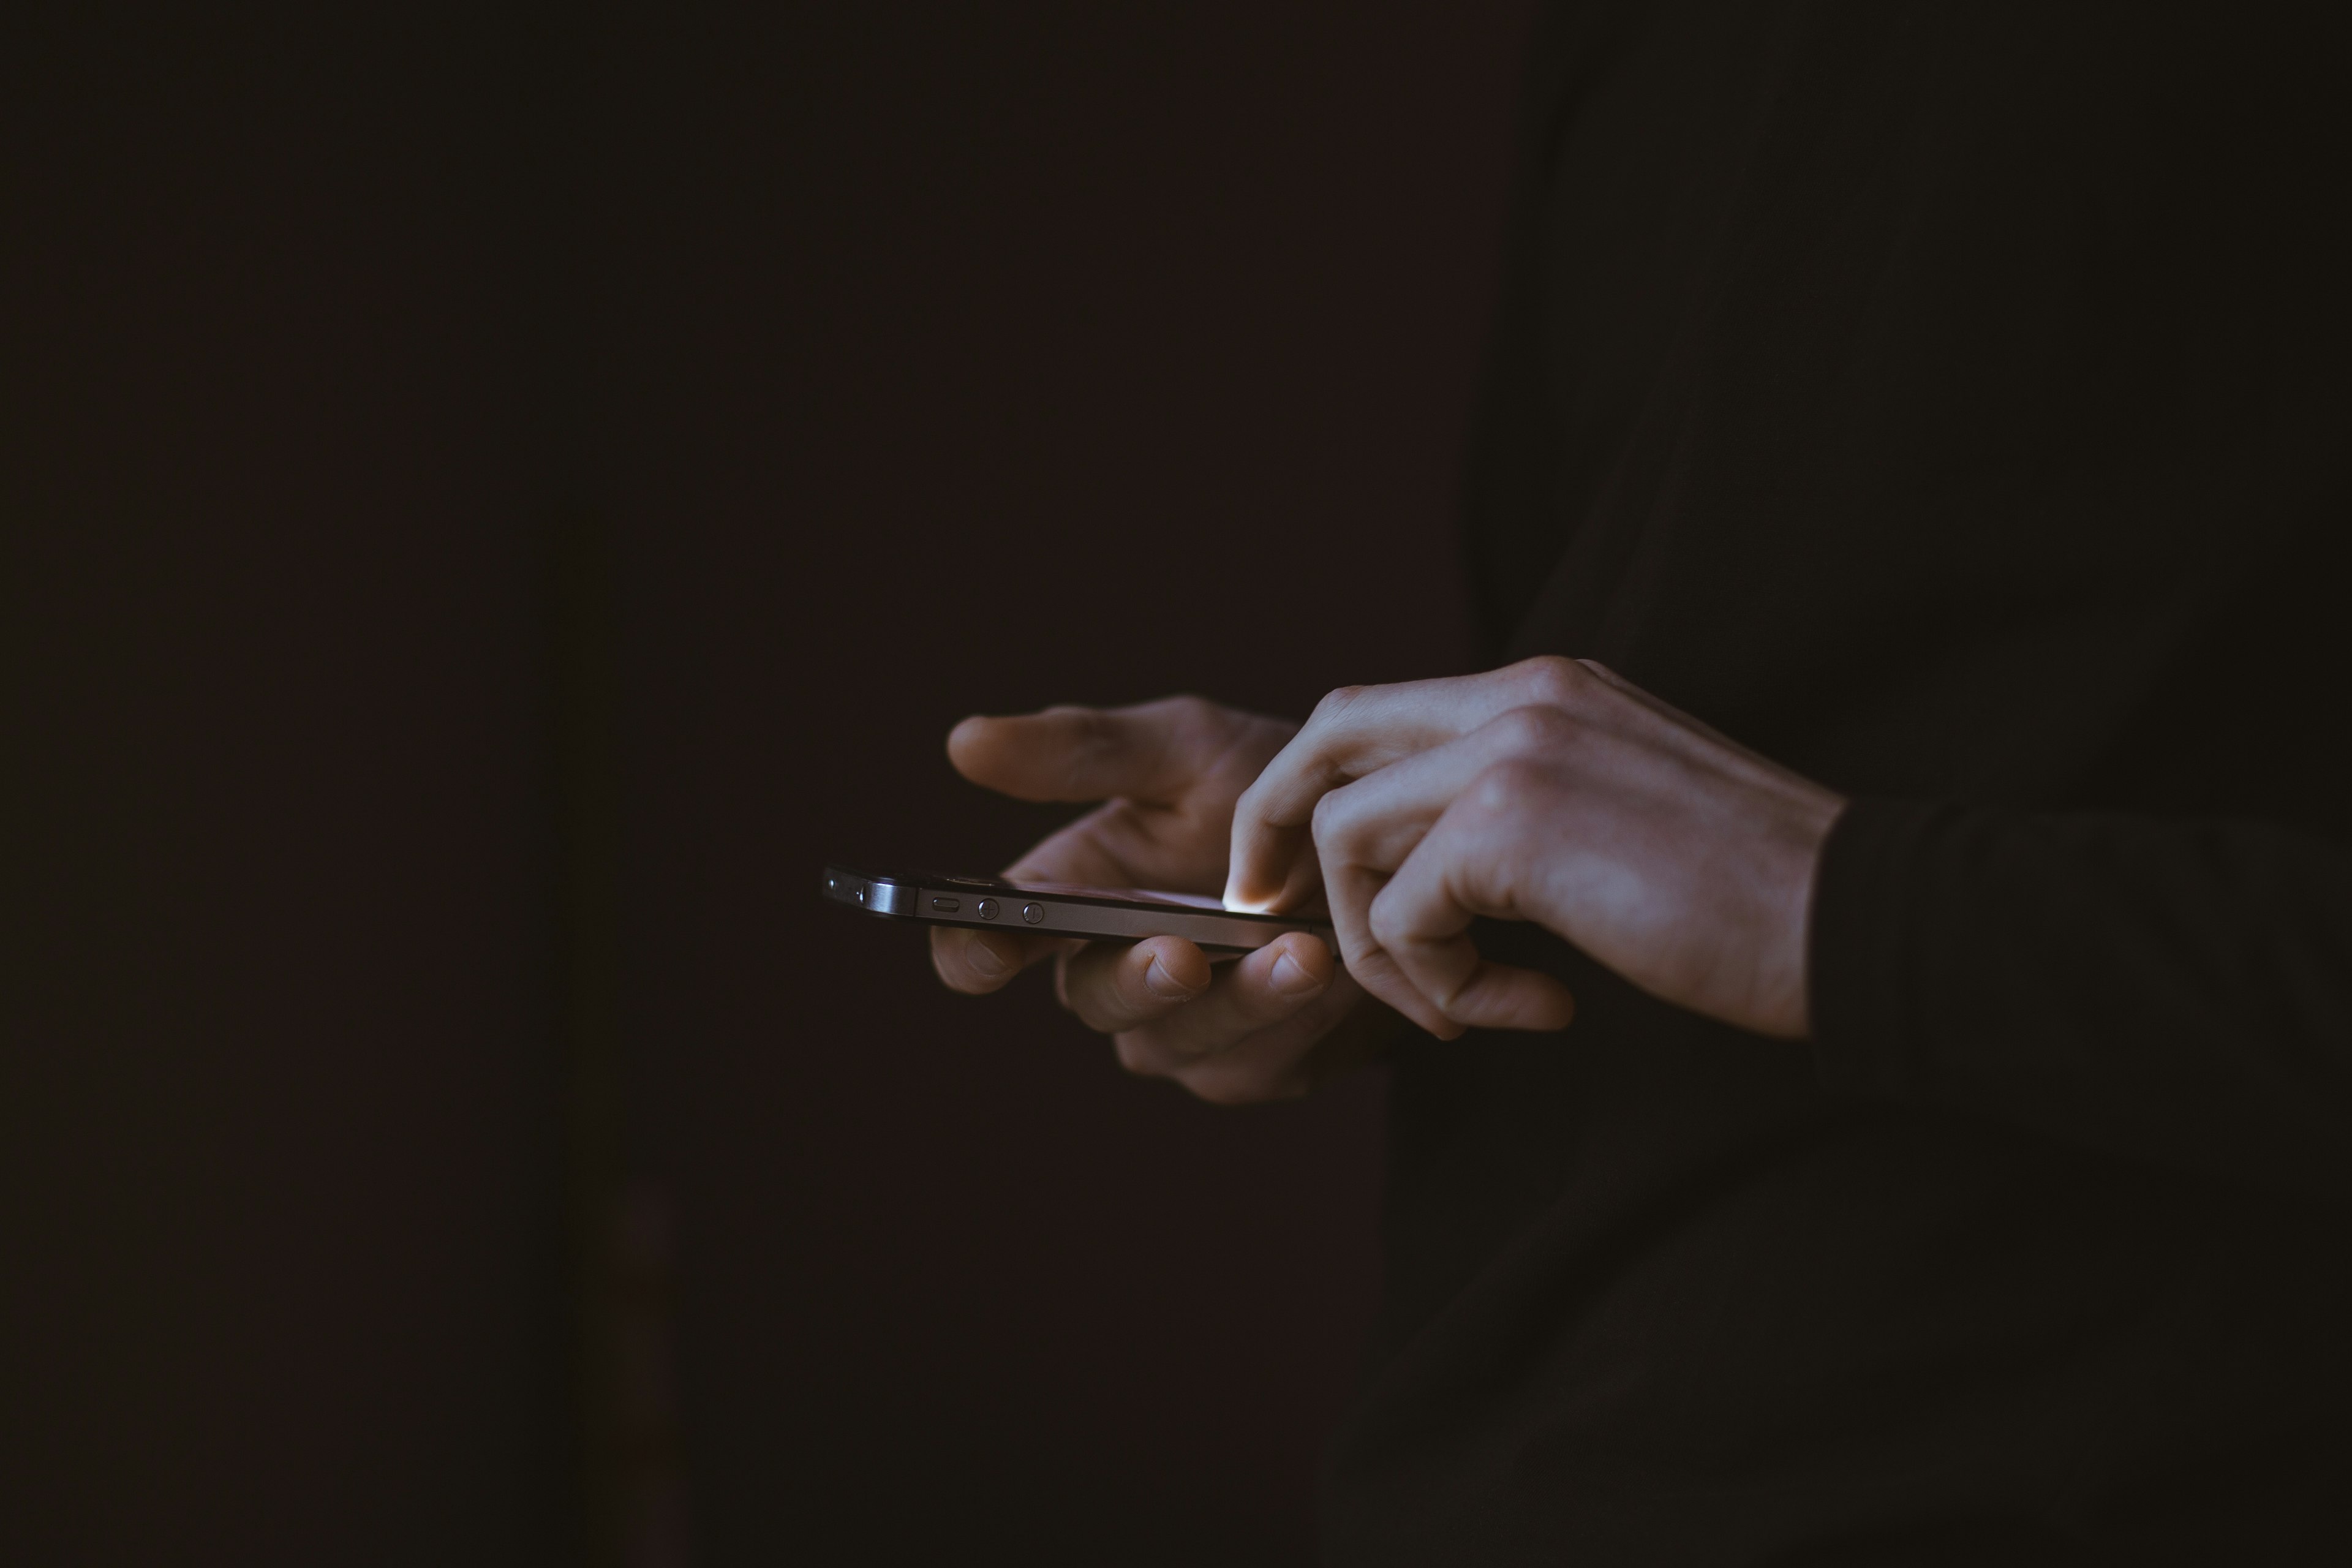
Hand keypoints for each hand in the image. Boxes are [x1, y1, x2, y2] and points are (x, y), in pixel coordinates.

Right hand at [931, 696, 1394, 1102]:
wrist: (1386, 840)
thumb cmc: (1269, 786)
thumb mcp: (1184, 748)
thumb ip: (1083, 750)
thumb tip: (965, 741)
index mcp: (1070, 897)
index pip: (989, 943)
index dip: (975, 952)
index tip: (990, 946)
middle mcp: (1112, 974)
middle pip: (1093, 1002)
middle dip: (1136, 980)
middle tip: (1182, 954)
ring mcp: (1181, 1032)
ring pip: (1179, 1043)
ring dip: (1241, 1002)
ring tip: (1301, 951)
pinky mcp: (1254, 1067)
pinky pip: (1257, 1064)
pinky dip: (1298, 1019)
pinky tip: (1338, 972)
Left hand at [1226, 657, 1846, 1039]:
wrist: (1855, 920)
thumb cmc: (1751, 896)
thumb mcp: (1617, 815)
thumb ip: (1521, 809)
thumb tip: (1427, 869)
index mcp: (1547, 687)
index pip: (1375, 712)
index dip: (1311, 790)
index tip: (1293, 874)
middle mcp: (1521, 694)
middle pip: (1326, 737)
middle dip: (1274, 830)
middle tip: (1268, 915)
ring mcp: (1514, 748)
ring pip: (1347, 835)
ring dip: (1382, 944)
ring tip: (1462, 1005)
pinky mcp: (1513, 824)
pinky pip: (1405, 914)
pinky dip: (1439, 985)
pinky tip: (1529, 1009)